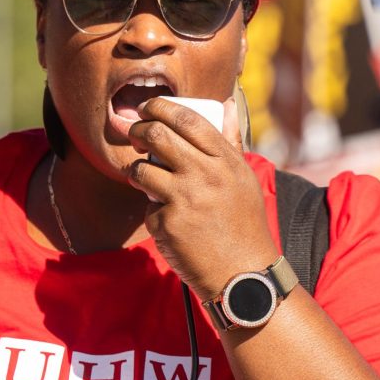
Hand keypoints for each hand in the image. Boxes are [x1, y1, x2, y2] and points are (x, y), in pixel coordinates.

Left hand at [125, 96, 277, 297]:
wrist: (243, 275)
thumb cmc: (243, 224)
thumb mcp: (243, 179)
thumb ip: (230, 141)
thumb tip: (227, 103)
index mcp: (225, 161)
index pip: (187, 119)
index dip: (161, 107)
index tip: (148, 107)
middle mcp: (205, 175)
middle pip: (157, 135)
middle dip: (138, 130)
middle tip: (135, 135)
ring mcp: (185, 199)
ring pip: (142, 169)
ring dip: (138, 171)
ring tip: (147, 178)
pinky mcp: (168, 224)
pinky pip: (148, 207)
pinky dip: (154, 212)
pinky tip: (171, 223)